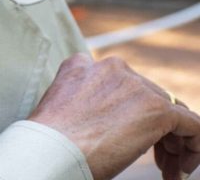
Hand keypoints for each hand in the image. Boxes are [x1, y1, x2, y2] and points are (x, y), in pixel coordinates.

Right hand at [27, 53, 199, 179]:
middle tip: (156, 162)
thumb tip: (106, 124)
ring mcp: (135, 86)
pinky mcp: (157, 109)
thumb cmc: (49, 142)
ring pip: (171, 111)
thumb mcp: (64, 110)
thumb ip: (85, 103)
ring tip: (167, 169)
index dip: (129, 114)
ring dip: (172, 142)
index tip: (128, 139)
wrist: (49, 151)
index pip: (121, 85)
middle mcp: (111, 68)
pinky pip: (192, 126)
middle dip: (155, 131)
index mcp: (82, 65)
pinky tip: (180, 169)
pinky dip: (193, 147)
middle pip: (149, 98)